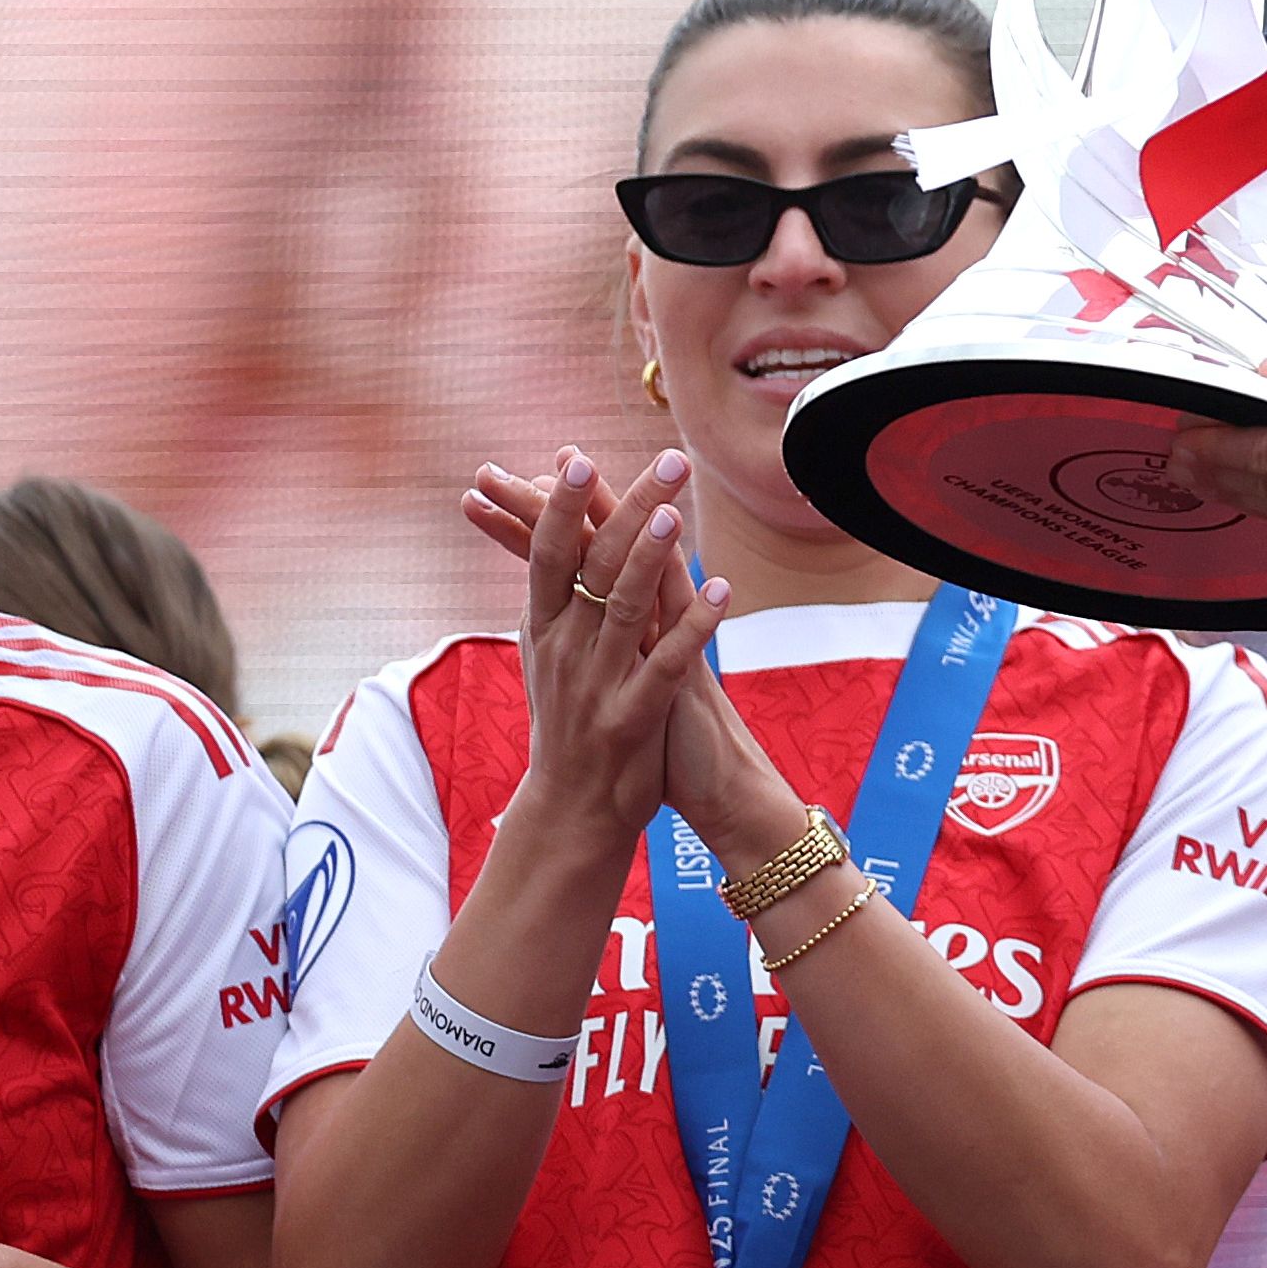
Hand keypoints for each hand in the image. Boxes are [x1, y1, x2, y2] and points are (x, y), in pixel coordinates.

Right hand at [490, 446, 728, 844]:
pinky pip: (668, 664)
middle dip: (626, 509)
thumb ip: (556, 594)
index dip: (558, 506)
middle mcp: (565, 650)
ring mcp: (598, 684)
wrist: (572, 810)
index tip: (577, 457)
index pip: (547, 554)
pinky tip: (724, 588)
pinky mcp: (633, 719)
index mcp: (542, 629)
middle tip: (665, 461)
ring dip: (652, 557)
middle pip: (593, 566)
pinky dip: (696, 624)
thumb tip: (550, 528)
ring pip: (625, 609)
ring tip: (674, 512)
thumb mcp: (548, 654)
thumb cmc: (568, 720)